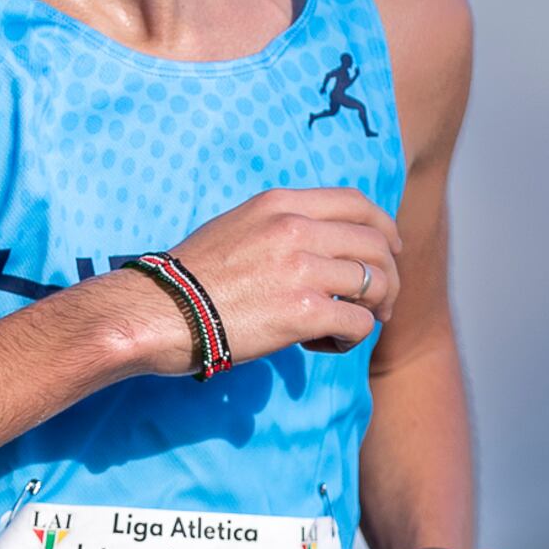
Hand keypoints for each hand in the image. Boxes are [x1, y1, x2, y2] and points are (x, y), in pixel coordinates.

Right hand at [116, 186, 402, 375]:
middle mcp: (296, 229)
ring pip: (377, 283)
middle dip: (389, 277)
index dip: (384, 228)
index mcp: (280, 205)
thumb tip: (323, 241)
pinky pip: (360, 323)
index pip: (358, 203)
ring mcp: (302, 270)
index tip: (388, 252)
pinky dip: (352, 339)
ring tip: (347, 326)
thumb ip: (281, 225)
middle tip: (380, 303)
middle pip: (376, 245)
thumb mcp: (237, 226)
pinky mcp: (303, 312)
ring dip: (374, 309)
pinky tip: (323, 344)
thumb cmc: (191, 277)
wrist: (160, 311)